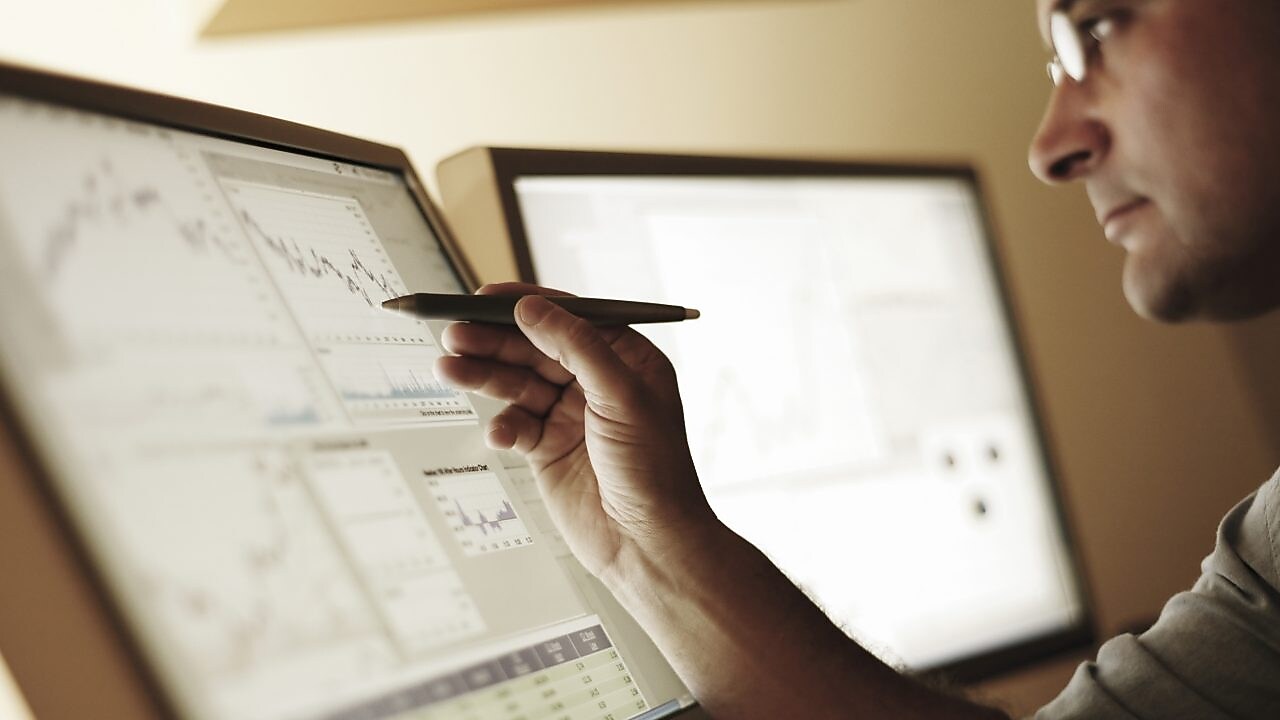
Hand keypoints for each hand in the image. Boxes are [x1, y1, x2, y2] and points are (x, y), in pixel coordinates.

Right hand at [434, 283, 717, 580]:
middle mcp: (596, 383)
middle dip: (494, 341)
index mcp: (626, 359)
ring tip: (449, 369)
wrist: (648, 546)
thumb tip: (533, 308)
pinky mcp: (548, 449)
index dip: (527, 305)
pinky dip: (502, 425)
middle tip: (455, 334)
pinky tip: (498, 433)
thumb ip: (576, 346)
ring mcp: (570, 415)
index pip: (570, 318)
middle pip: (534, 348)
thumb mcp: (621, 396)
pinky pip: (515, 424)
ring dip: (484, 376)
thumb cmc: (656, 472)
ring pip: (517, 383)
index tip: (485, 298)